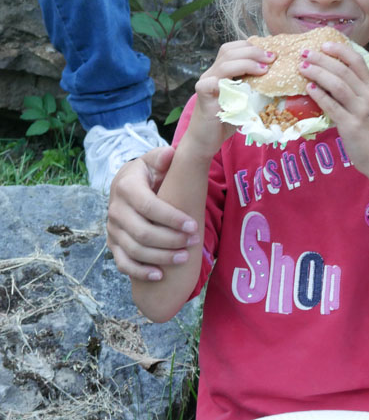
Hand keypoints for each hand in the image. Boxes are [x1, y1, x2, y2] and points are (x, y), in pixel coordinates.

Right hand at [106, 147, 199, 280]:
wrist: (127, 183)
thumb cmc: (148, 172)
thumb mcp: (155, 160)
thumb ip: (162, 158)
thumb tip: (170, 154)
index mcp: (126, 187)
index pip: (149, 207)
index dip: (171, 219)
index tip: (193, 226)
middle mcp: (115, 210)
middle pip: (142, 232)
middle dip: (170, 240)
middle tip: (194, 241)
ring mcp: (112, 229)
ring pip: (134, 250)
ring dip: (160, 257)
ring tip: (184, 258)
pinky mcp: (113, 244)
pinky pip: (123, 263)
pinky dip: (140, 272)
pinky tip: (160, 275)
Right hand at [186, 39, 273, 154]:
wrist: (206, 140)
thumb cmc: (229, 120)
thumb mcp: (247, 99)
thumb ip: (256, 86)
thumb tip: (281, 78)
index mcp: (222, 70)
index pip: (234, 48)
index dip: (253, 46)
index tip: (272, 52)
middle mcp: (212, 73)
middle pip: (229, 51)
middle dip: (253, 52)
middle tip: (272, 58)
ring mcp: (206, 82)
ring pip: (224, 64)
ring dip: (246, 63)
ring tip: (264, 69)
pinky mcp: (202, 95)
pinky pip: (211, 83)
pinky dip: (225, 81)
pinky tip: (241, 86)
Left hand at [298, 41, 368, 181]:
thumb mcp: (368, 105)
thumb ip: (353, 91)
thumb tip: (328, 75)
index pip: (358, 62)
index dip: (340, 50)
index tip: (324, 43)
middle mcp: (368, 96)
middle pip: (343, 70)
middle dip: (322, 59)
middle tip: (305, 53)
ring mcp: (360, 111)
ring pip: (337, 85)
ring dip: (318, 73)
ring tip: (302, 67)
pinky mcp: (351, 126)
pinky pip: (332, 106)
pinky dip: (319, 95)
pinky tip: (308, 88)